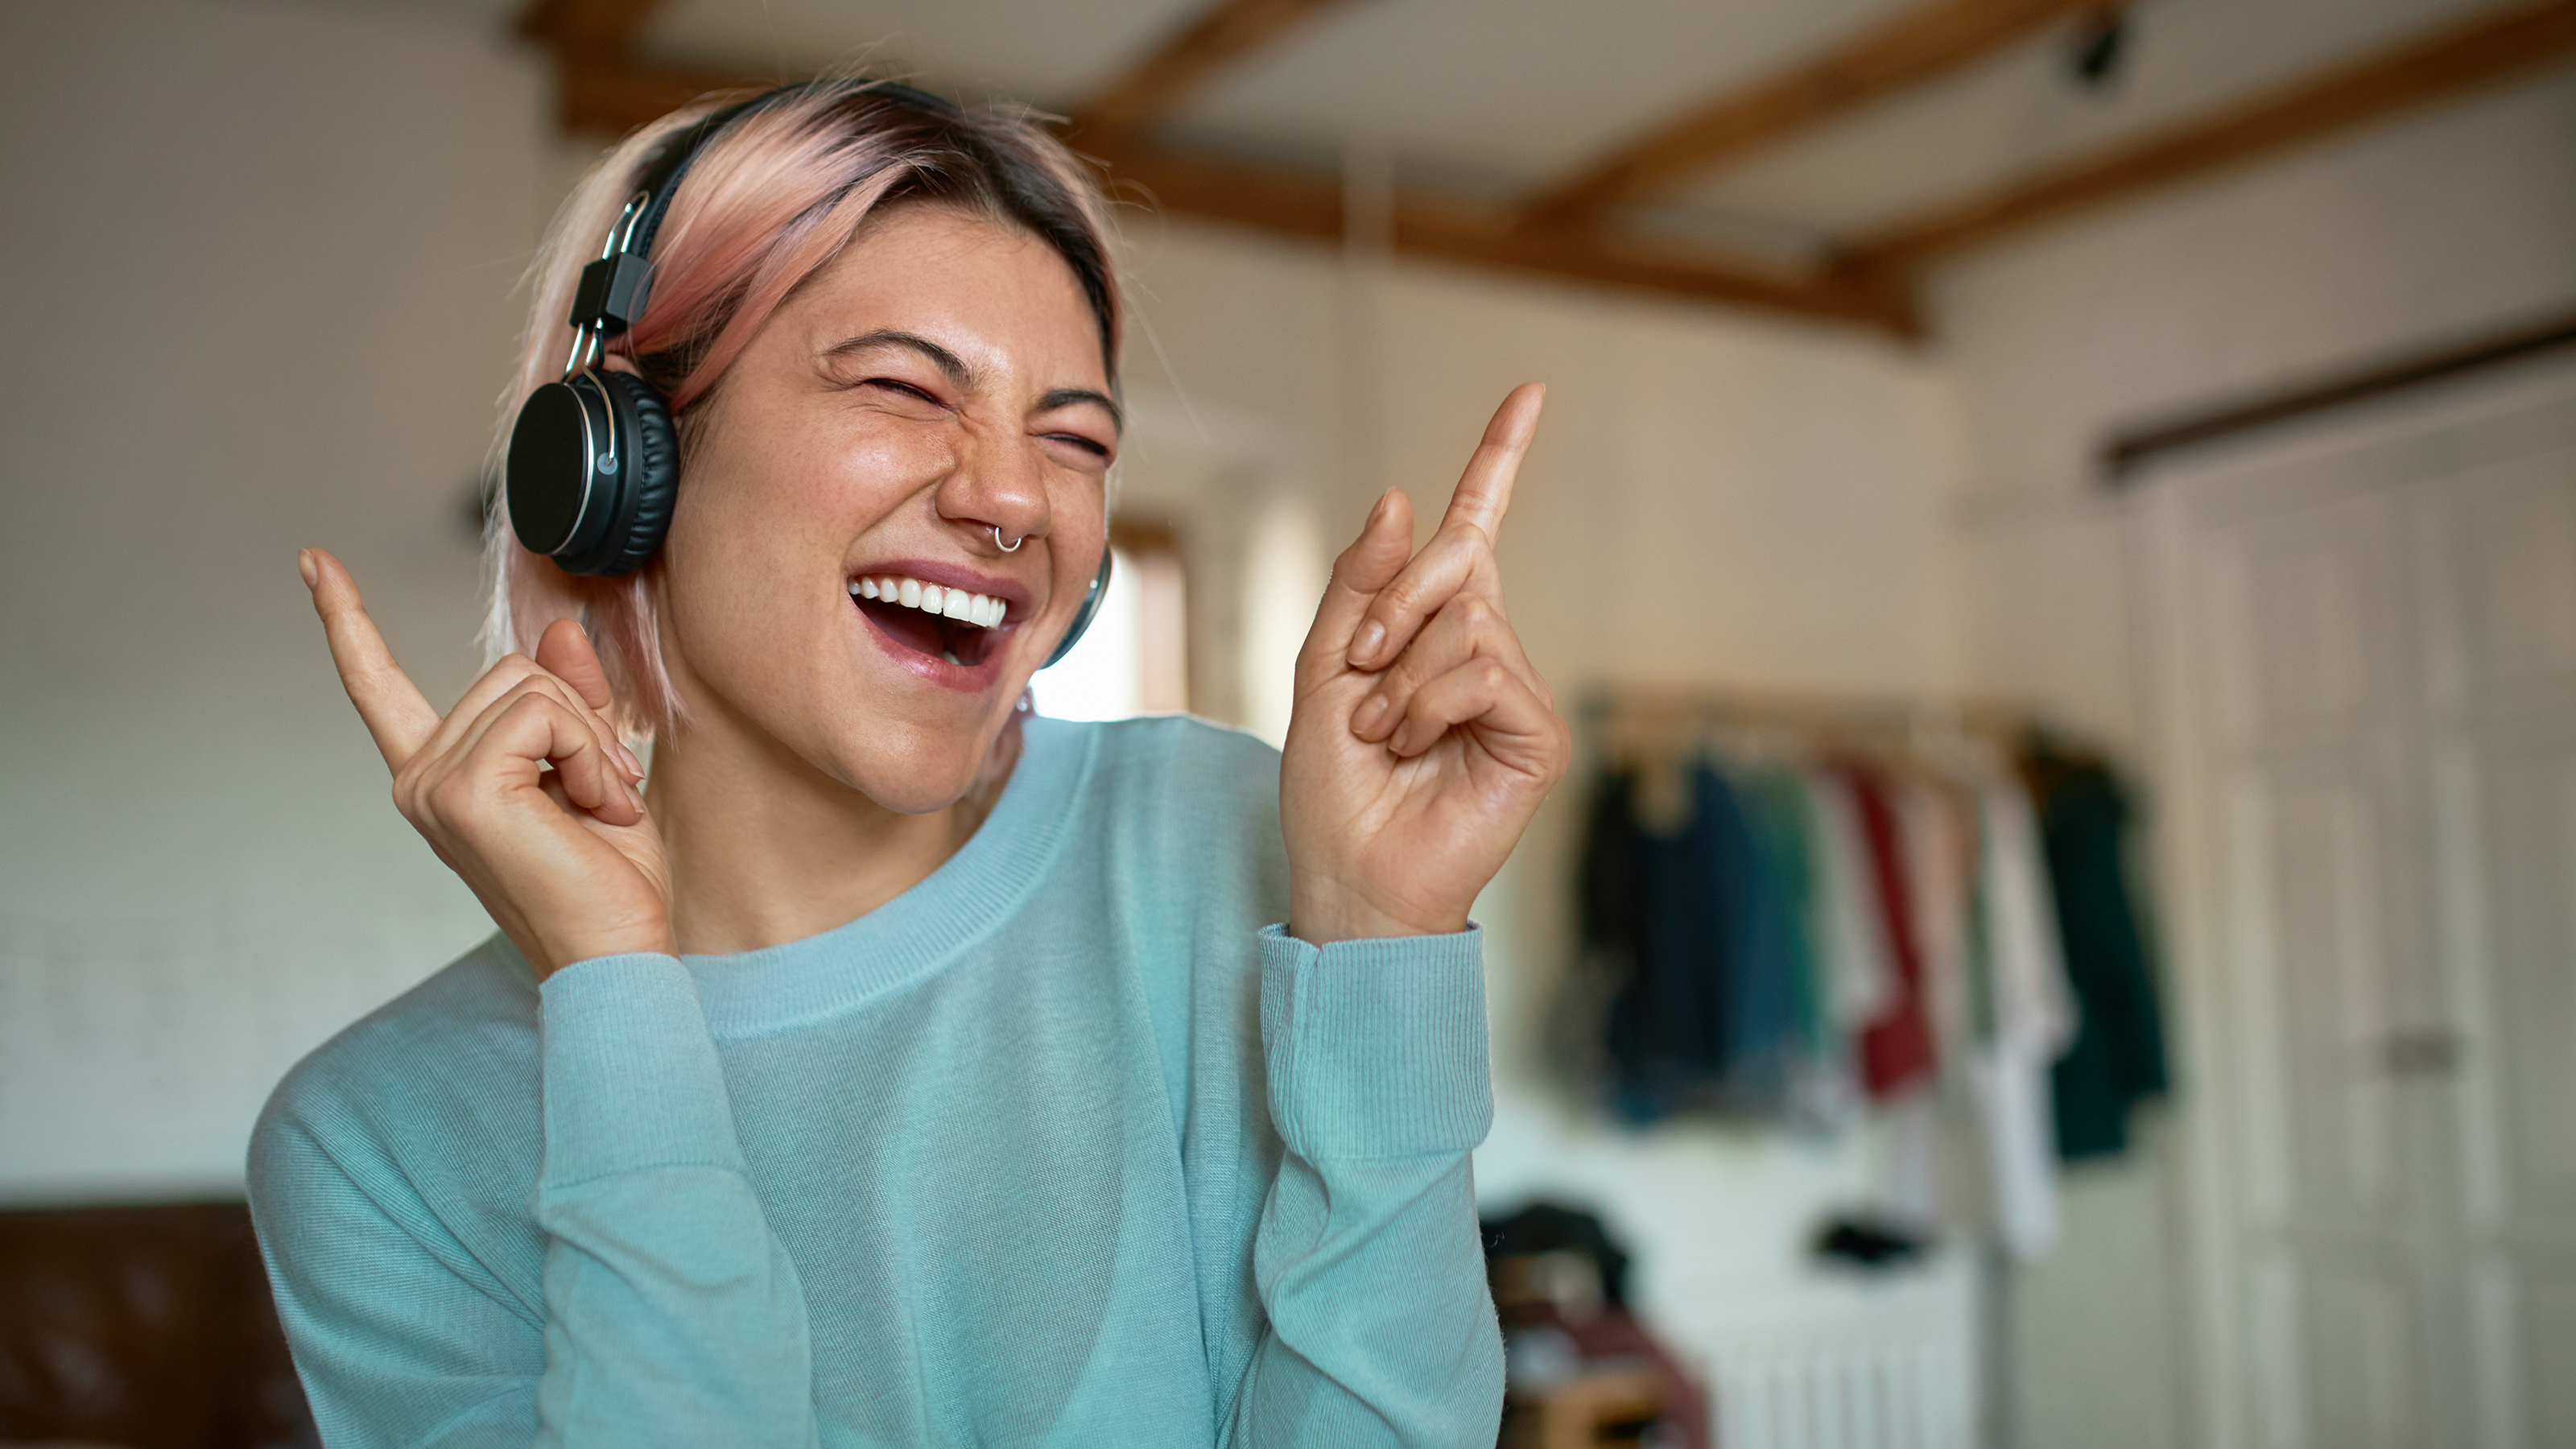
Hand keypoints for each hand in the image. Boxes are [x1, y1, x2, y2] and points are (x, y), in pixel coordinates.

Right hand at [299, 548, 673, 976]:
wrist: (618, 953)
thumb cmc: (608, 881)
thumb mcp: (594, 770)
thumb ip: (570, 702)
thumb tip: (556, 631)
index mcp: (439, 775)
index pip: (378, 685)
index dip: (345, 618)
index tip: (314, 562)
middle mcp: (419, 778)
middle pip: (511, 670)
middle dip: (580, 720)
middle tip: (605, 791)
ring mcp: (433, 785)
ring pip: (533, 686)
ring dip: (590, 741)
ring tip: (600, 806)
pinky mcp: (463, 790)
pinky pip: (544, 714)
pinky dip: (588, 753)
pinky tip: (594, 808)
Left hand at [1280, 384, 1569, 942]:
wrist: (1348, 875)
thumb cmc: (1332, 789)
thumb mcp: (1322, 667)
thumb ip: (1359, 583)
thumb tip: (1407, 499)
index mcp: (1434, 630)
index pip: (1476, 531)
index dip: (1501, 461)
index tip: (1530, 394)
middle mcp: (1485, 650)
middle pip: (1459, 561)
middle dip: (1393, 605)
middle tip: (1359, 670)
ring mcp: (1515, 692)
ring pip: (1466, 618)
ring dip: (1398, 674)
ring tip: (1381, 732)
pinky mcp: (1535, 733)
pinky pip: (1483, 667)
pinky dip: (1428, 702)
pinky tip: (1412, 747)